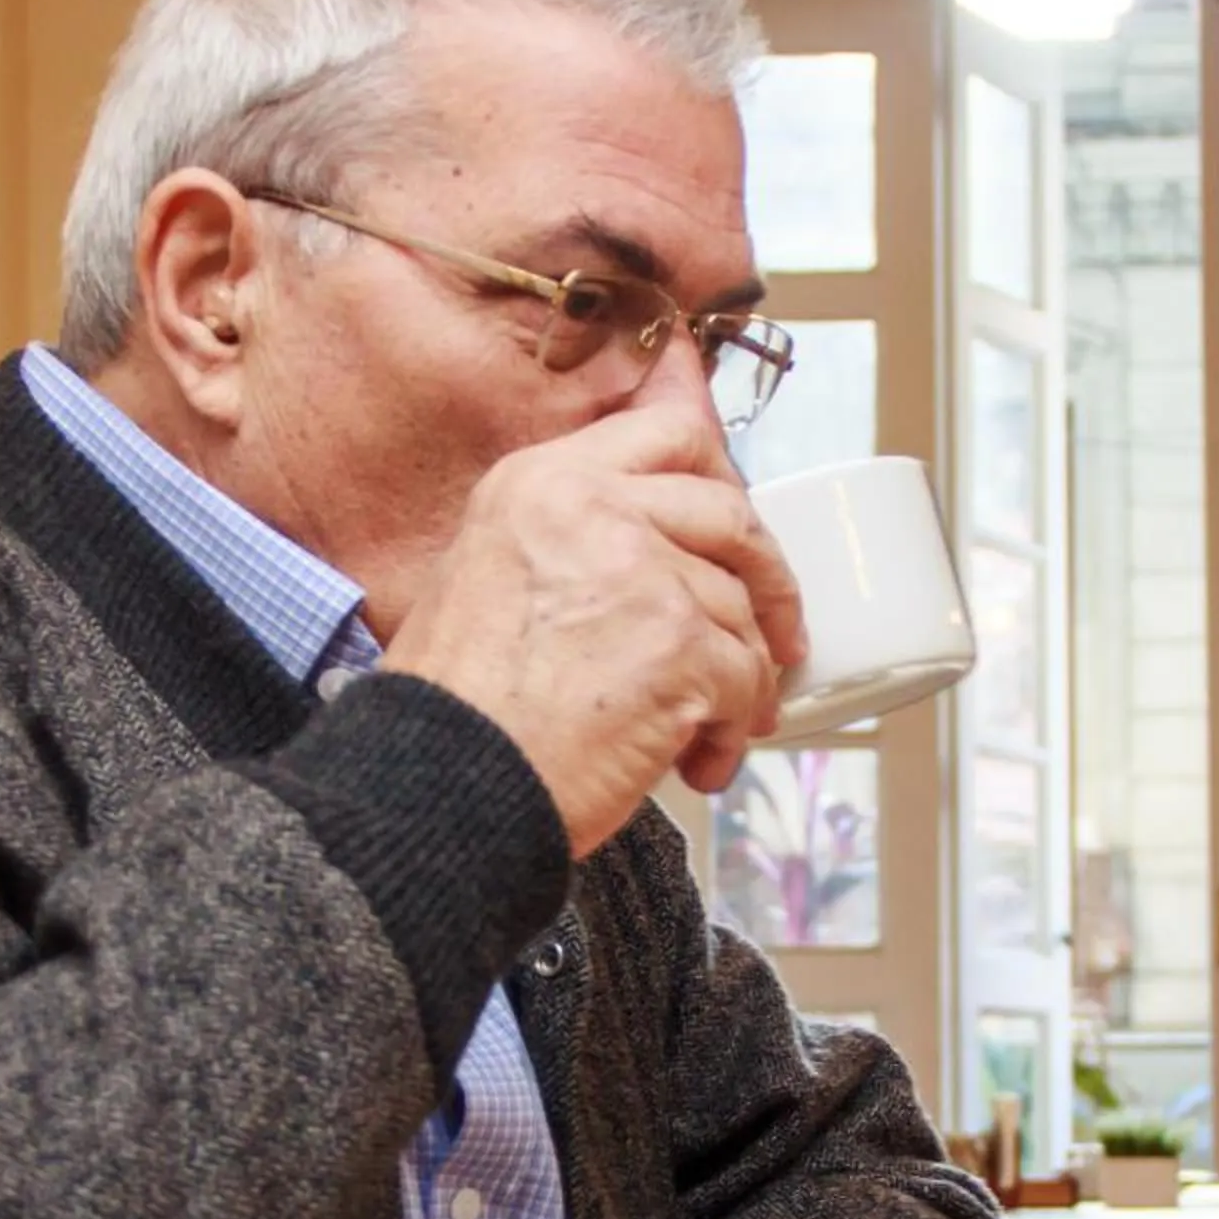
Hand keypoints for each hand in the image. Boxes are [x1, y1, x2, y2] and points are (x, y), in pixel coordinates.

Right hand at [381, 404, 806, 856]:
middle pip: (729, 514)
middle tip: (776, 632)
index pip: (667, 435)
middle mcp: (596, 509)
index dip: (719, 474)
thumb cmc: (455, 708)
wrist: (441, 784)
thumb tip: (656, 548)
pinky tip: (700, 762)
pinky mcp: (682, 647)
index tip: (740, 519)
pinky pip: (746, 681)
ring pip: (741, 612)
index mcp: (543, 483)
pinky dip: (733, 730)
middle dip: (767, 577)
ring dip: (741, 677)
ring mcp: (647, 574)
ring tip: (711, 731)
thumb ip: (568, 538)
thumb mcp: (486, 572)